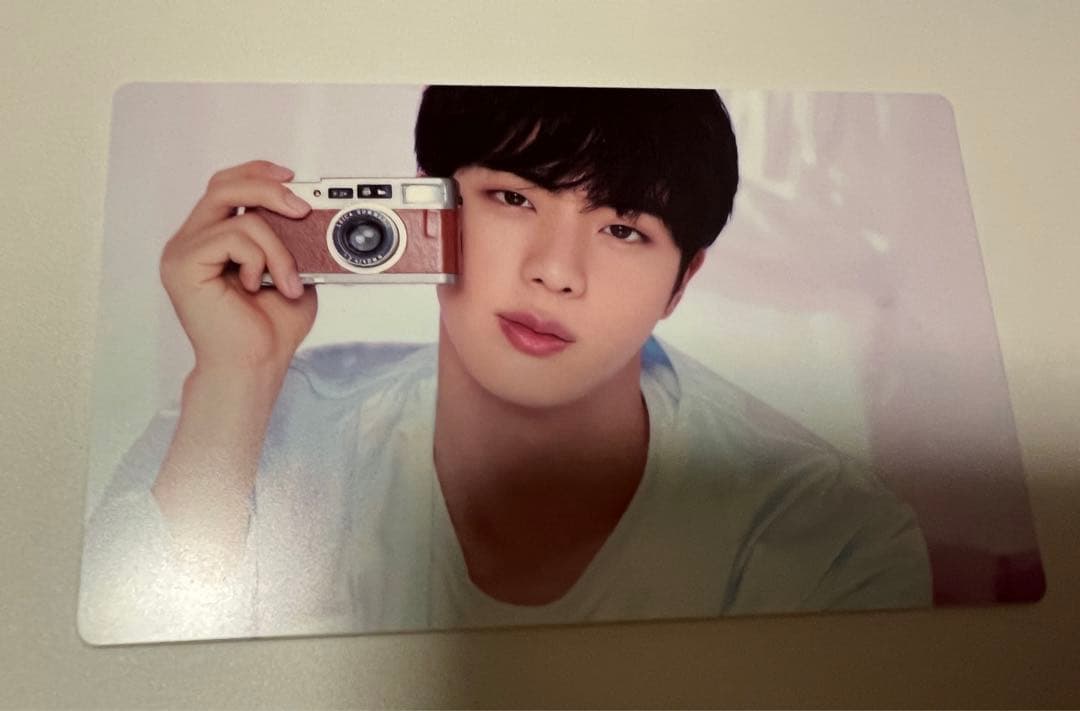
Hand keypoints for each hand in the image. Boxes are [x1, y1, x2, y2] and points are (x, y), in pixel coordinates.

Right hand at [160, 160, 317, 374]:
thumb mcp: (293, 272)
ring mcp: (183, 251)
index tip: (293, 179)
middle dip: (268, 188)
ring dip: (277, 247)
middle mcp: (191, 241)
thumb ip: (293, 241)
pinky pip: (233, 235)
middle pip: (224, 184)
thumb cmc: (268, 330)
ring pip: (239, 213)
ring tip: (288, 281)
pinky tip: (258, 286)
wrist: (254, 367)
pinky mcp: (183, 264)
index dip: (258, 174)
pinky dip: (260, 258)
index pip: (227, 187)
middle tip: (302, 209)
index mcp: (212, 240)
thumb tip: (311, 212)